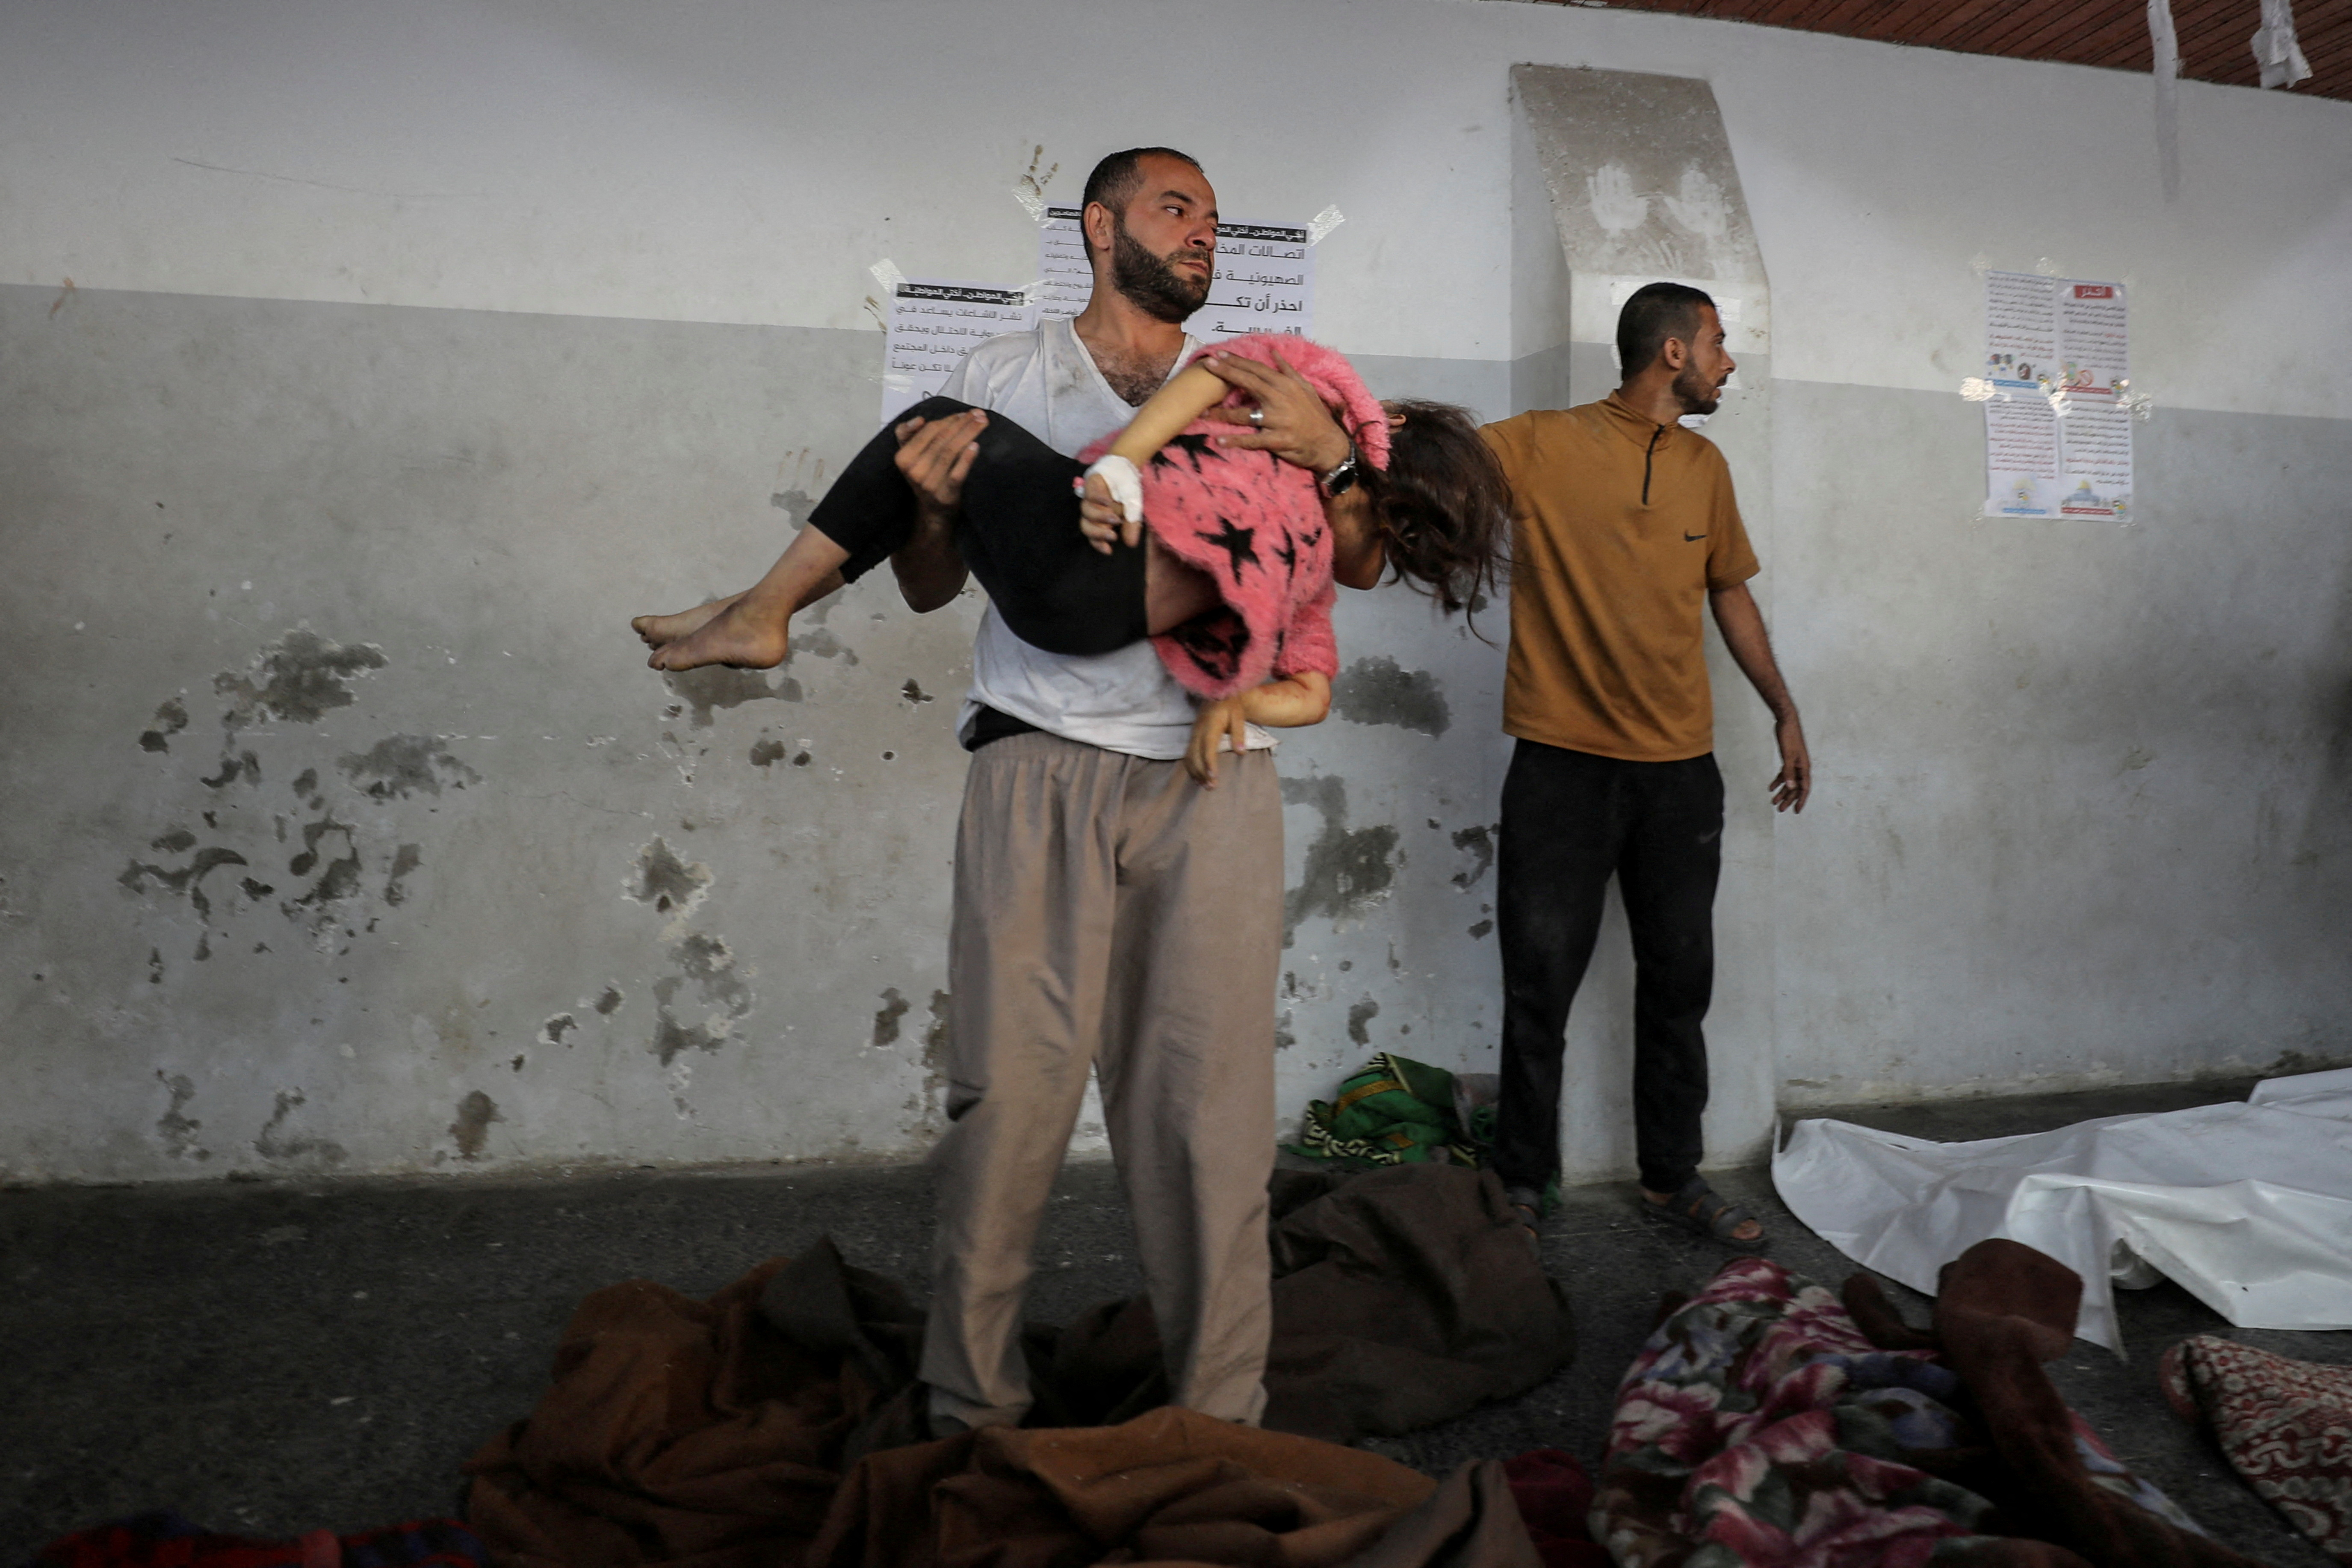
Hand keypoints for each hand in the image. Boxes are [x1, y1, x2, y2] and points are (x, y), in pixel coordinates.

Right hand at [893, 409, 985, 515]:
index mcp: (904, 458)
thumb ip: (908, 434)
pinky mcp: (945, 494)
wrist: (934, 510)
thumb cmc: (925, 475)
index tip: (964, 414)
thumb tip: (919, 420)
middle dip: (962, 423)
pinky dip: (967, 458)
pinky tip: (976, 446)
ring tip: (982, 423)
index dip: (948, 419)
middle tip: (979, 414)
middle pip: (942, 439)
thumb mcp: (910, 455)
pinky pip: (957, 473)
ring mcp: (929, 484)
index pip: (929, 430)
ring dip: (969, 434)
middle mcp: (914, 471)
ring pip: (950, 452)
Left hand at [1078, 470, 1139, 553]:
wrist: (1126, 467)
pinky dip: (1098, 499)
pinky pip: (1090, 494)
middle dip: (1098, 533)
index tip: (1109, 550)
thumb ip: (1131, 526)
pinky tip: (1108, 502)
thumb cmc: (1128, 492)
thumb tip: (1131, 544)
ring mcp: (1089, 497)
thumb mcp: (1133, 510)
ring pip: (1086, 511)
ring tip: (1115, 519)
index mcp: (1100, 520)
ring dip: (1100, 517)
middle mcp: (1092, 510)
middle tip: (1113, 536)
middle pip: (1086, 526)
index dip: (1098, 544)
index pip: (1093, 535)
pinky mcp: (1090, 484)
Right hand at [1185, 696, 1250, 786]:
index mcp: (1210, 725)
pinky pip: (1187, 755)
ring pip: (1189, 757)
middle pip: (1196, 755)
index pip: (1207, 747)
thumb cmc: (1230, 705)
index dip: (1209, 763)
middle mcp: (1198, 731)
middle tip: (1211, 787)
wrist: (1217, 693)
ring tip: (1205, 786)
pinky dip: (1191, 768)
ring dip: (1195, 773)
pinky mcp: (1192, 737)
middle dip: (1202, 773)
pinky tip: (1197, 778)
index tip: (1213, 777)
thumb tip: (1241, 753)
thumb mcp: (1238, 716)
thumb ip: (1239, 734)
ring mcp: (1193, 735)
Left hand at [1196, 348, 1351, 473]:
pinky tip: (1220, 441)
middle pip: (1249, 383)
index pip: (1258, 370)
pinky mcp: (1277, 440)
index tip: (1218, 355)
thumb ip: (1288, 370)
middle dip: (1226, 374)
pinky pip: (1252, 440)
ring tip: (1203, 412)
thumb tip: (1273, 352)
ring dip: (1222, 414)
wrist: (1328, 443)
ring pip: (1244, 415)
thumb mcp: (1305, 388)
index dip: (1237, 362)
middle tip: (1207, 366)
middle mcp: (1280, 399)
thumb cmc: (1315, 415)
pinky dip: (1236, 441)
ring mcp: (1278, 420)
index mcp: (1286, 385)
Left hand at [1771, 714, 1809, 812]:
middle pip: (1795, 787)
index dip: (1800, 800)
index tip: (1796, 811)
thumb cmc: (1789, 736)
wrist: (1786, 721)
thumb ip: (1789, 772)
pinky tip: (1771, 787)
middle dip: (1788, 799)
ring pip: (1789, 782)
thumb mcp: (1788, 756)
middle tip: (1779, 809)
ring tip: (1773, 801)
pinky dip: (1778, 781)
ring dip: (1782, 791)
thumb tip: (1791, 788)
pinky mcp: (1788, 759)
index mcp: (1804, 767)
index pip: (1804, 788)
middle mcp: (1801, 767)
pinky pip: (1784, 774)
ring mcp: (1795, 763)